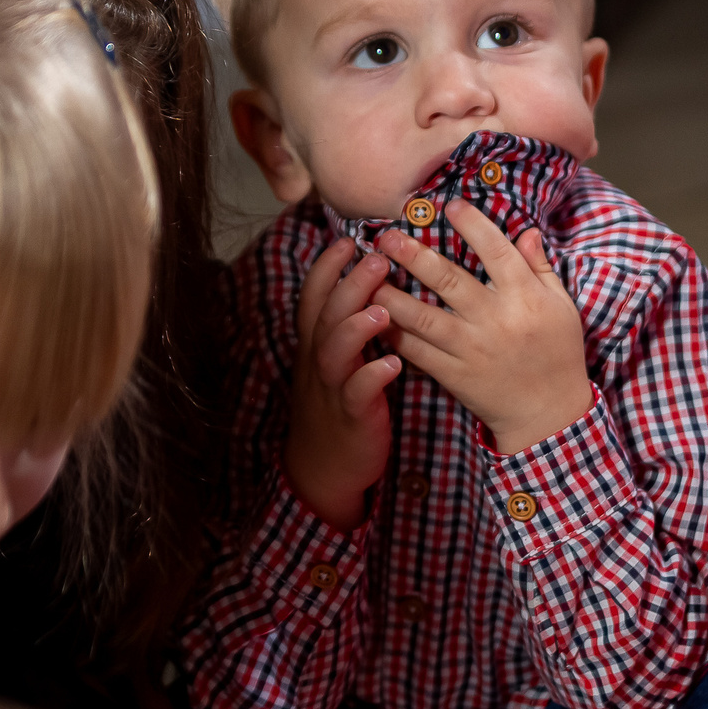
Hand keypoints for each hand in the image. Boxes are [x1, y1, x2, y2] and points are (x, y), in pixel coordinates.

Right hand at [284, 236, 403, 530]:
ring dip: (355, 327)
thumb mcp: (337, 362)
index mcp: (316, 344)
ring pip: (334, 351)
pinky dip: (371, 377)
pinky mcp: (350, 416)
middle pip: (326, 315)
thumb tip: (372, 287)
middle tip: (377, 258)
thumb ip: (348, 326)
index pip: (314, 298)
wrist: (325, 467)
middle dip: (349, 285)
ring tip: (381, 309)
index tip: (347, 240)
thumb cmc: (339, 406)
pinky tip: (393, 364)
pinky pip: (356, 394)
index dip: (327, 268)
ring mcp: (331, 389)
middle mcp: (318, 361)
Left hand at [374, 201, 592, 455]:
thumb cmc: (558, 354)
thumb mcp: (561, 307)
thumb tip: (526, 231)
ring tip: (367, 278)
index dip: (472, 226)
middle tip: (387, 237)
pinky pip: (419, 353)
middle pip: (449, 281)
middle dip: (415, 256)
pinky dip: (395, 335)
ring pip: (424, 318)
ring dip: (392, 297)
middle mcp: (496, 319)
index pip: (496, 252)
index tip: (449, 206)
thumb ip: (540, 268)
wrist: (548, 414)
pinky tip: (373, 318)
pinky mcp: (455, 375)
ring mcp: (472, 349)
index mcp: (525, 297)